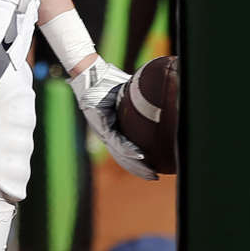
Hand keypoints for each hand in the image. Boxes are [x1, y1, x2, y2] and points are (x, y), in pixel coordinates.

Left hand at [69, 57, 157, 180]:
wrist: (91, 73)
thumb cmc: (107, 80)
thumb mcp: (126, 92)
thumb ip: (138, 97)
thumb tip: (158, 93)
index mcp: (112, 127)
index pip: (125, 149)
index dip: (137, 161)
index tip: (152, 168)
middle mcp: (107, 133)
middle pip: (123, 157)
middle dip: (139, 169)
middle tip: (154, 177)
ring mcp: (103, 130)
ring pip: (120, 154)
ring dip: (136, 165)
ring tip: (151, 173)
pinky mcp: (101, 125)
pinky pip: (116, 140)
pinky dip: (129, 149)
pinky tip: (140, 156)